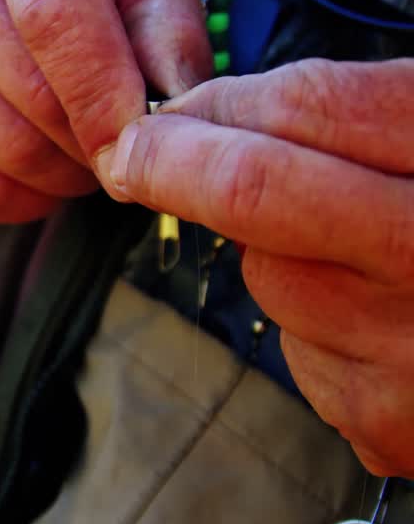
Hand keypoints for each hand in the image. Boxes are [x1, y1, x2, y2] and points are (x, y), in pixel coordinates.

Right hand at [0, 0, 210, 221]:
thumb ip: (171, 41)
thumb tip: (168, 117)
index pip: (55, 19)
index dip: (102, 98)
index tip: (135, 149)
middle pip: (29, 93)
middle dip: (89, 147)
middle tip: (120, 157)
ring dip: (58, 178)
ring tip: (82, 163)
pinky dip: (17, 200)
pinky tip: (40, 180)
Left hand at [109, 58, 413, 475]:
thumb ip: (354, 108)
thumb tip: (218, 105)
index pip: (311, 110)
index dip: (219, 101)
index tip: (165, 108)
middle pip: (256, 193)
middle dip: (177, 163)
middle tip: (136, 154)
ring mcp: (411, 355)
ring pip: (270, 276)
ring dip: (275, 253)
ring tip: (357, 250)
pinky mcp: (386, 422)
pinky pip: (299, 349)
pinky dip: (316, 325)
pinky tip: (381, 318)